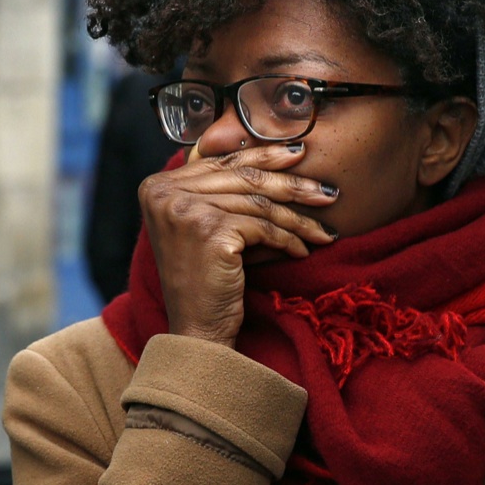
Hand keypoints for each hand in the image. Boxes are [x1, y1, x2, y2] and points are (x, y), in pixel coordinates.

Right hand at [138, 143, 337, 348]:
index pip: (221, 162)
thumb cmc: (205, 281)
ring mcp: (184, 210)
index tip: (299, 154)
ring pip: (257, 203)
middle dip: (291, 184)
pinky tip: (302, 250)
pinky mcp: (209, 230)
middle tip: (327, 190)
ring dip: (297, 218)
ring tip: (324, 230)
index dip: (263, 157)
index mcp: (157, 185)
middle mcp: (164, 193)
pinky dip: (288, 239)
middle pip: (242, 178)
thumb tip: (273, 153)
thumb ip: (218, 189)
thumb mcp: (204, 225)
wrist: (196, 331)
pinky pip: (262, 226)